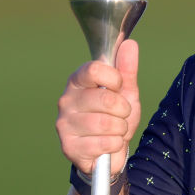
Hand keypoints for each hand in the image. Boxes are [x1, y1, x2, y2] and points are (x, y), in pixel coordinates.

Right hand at [55, 39, 140, 174]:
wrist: (110, 151)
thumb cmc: (115, 116)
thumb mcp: (125, 92)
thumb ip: (127, 69)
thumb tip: (129, 43)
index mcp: (78, 81)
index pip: (95, 70)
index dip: (115, 79)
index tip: (118, 87)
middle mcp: (66, 100)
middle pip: (105, 99)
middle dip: (123, 110)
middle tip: (120, 115)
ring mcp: (64, 124)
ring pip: (106, 123)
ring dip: (120, 129)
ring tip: (115, 130)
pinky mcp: (68, 146)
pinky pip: (104, 143)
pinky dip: (115, 144)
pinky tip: (108, 144)